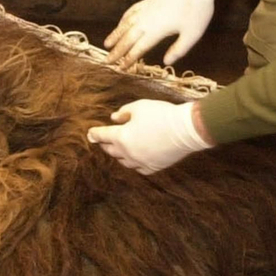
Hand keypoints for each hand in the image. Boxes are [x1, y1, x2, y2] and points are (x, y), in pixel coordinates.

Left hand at [87, 99, 213, 173]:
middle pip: (111, 150)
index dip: (95, 133)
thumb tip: (114, 118)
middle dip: (105, 144)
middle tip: (103, 140)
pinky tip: (135, 159)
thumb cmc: (161, 114)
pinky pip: (139, 168)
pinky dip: (134, 164)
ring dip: (119, 154)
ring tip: (118, 149)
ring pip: (124, 161)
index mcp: (122, 137)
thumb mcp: (139, 107)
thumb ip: (124, 112)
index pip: (102, 136)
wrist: (185, 129)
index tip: (90, 133)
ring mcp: (141, 162)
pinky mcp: (154, 167)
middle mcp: (128, 153)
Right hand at [104, 0, 215, 65]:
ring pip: (125, 24)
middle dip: (117, 50)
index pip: (138, 48)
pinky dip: (123, 19)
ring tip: (106, 44)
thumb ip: (178, 50)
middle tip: (107, 61)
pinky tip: (120, 23)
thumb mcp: (192, 35)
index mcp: (156, 31)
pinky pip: (130, 11)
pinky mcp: (148, 1)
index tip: (121, 68)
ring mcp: (145, 9)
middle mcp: (146, 20)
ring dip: (115, 34)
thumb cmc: (196, 11)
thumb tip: (166, 63)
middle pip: (127, 38)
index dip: (128, 59)